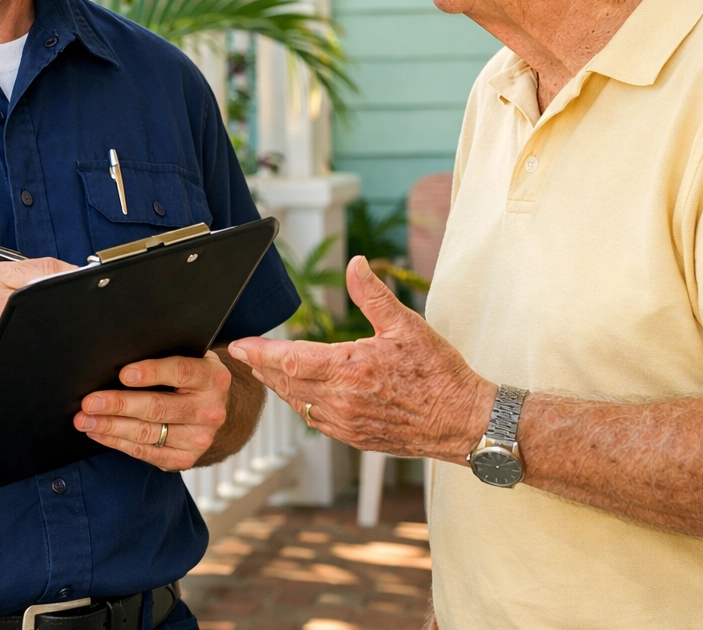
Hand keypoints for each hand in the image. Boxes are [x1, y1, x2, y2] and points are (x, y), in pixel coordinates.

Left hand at [75, 352, 231, 471]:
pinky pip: (146, 452)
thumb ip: (168, 357)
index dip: (152, 372)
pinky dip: (118, 442)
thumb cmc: (193, 379)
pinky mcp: (185, 459)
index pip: (181, 372)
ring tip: (85, 419)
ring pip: (148, 433)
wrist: (215, 411)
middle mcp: (210, 410)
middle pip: (158, 407)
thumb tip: (122, 355)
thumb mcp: (192, 360)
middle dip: (119, 404)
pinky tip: (99, 432)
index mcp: (213, 378)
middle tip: (90, 402)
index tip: (123, 374)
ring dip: (111, 426)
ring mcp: (198, 438)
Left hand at [229, 256, 494, 462]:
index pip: (291, 360)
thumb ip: (373, 295)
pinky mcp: (355, 438)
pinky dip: (302, 404)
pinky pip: (317, 421)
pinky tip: (300, 395)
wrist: (463, 421)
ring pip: (299, 404)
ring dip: (280, 386)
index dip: (260, 353)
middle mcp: (343, 401)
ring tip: (265, 370)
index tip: (239, 345)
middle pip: (287, 383)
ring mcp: (347, 424)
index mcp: (351, 370)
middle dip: (262, 367)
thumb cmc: (440, 373)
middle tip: (243, 354)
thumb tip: (355, 263)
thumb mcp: (407, 325)